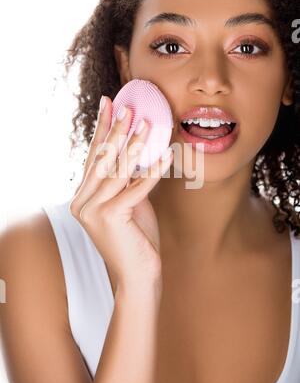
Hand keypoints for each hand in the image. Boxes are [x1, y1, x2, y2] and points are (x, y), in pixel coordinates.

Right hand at [69, 96, 173, 288]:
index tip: (108, 105)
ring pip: (117, 170)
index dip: (102, 129)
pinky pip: (136, 187)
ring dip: (135, 144)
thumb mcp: (129, 204)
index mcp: (83, 198)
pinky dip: (153, 171)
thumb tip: (139, 152)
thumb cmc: (136, 240)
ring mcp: (93, 211)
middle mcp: (82, 202)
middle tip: (127, 107)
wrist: (138, 277)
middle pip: (102, 159)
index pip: (93, 157)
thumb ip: (127, 181)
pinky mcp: (111, 217)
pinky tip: (166, 155)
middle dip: (116, 130)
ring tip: (147, 123)